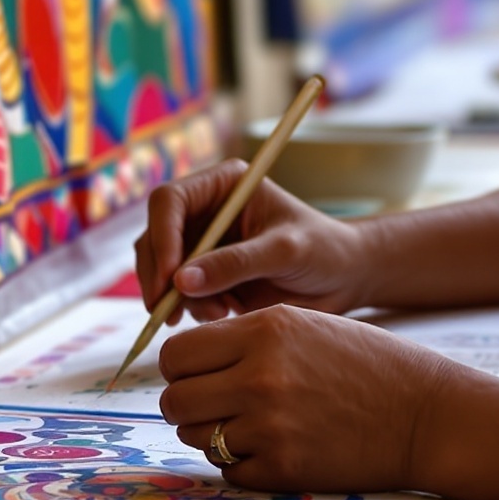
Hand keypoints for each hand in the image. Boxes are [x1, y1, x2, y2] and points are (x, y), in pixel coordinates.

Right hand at [135, 161, 373, 320]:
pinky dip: (190, 308)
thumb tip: (181, 280)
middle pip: (154, 236)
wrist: (344, 279)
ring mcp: (202, 244)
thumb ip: (235, 263)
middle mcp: (205, 210)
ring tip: (218, 312)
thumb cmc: (323, 250)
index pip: (169, 201)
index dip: (162, 237)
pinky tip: (222, 314)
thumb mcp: (284, 251)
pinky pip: (177, 292)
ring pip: (161, 268)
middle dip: (161, 275)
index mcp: (222, 185)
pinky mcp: (206, 275)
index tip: (171, 277)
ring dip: (177, 296)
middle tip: (171, 311)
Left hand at [155, 305, 477, 492]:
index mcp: (264, 331)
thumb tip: (181, 362)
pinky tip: (277, 448)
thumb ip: (243, 337)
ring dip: (214, 435)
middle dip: (188, 406)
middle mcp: (260, 376)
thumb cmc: (365, 365)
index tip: (197, 375)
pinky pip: (228, 472)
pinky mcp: (283, 468)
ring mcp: (270, 426)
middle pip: (175, 400)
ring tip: (253, 425)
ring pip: (196, 438)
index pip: (176, 354)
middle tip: (216, 406)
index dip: (181, 368)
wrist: (426, 415)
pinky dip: (244, 465)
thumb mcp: (304, 325)